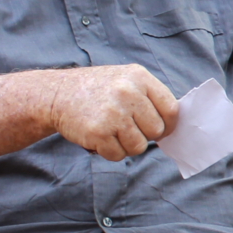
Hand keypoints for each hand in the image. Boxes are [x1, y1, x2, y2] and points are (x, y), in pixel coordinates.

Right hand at [48, 65, 178, 160]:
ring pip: (139, 146)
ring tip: (112, 131)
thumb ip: (150, 98)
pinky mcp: (98, 132)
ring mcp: (113, 113)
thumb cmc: (99, 90)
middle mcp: (128, 92)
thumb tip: (175, 125)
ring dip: (127, 145)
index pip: (171, 109)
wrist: (58, 94)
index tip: (160, 129)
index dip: (168, 125)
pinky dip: (110, 152)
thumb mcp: (126, 80)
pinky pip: (118, 155)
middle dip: (144, 135)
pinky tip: (100, 137)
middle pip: (156, 131)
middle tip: (126, 128)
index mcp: (139, 77)